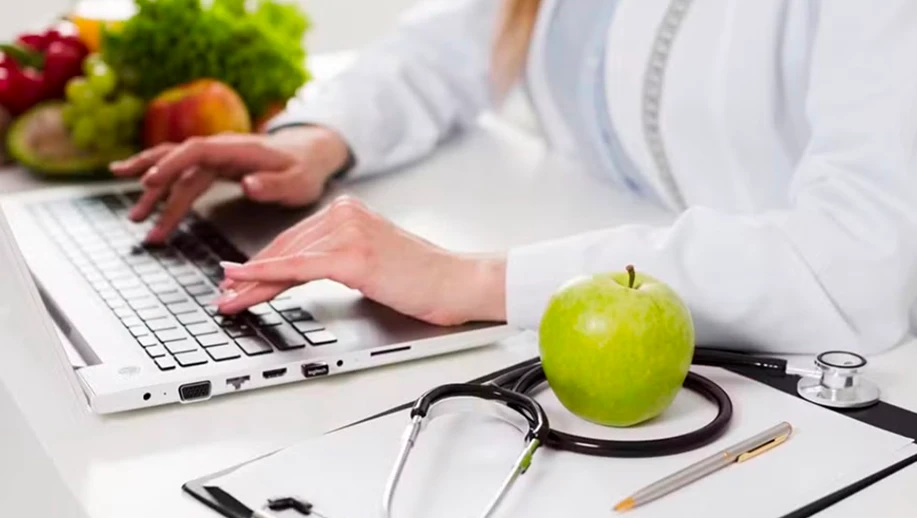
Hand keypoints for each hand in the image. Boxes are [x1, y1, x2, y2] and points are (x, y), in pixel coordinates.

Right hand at [109, 126, 350, 242]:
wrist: (311, 153)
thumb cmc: (305, 169)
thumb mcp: (298, 182)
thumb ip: (274, 184)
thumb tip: (247, 185)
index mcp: (239, 149)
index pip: (197, 151)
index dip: (172, 164)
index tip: (150, 181)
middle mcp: (222, 149)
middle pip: (179, 161)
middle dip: (156, 187)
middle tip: (137, 217)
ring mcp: (217, 157)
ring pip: (178, 171)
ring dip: (155, 193)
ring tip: (134, 218)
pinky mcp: (216, 166)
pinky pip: (184, 175)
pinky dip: (164, 185)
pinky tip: (142, 191)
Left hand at [216, 196, 507, 325]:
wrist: (458, 281)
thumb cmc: (423, 277)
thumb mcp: (373, 257)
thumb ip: (339, 256)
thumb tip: (300, 272)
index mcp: (348, 210)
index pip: (294, 239)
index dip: (261, 262)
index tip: (238, 278)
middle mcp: (345, 213)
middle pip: (284, 248)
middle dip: (250, 275)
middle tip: (224, 293)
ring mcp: (348, 232)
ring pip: (286, 260)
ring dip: (251, 282)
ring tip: (228, 300)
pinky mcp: (352, 256)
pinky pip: (298, 268)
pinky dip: (266, 277)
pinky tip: (245, 283)